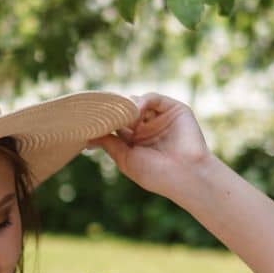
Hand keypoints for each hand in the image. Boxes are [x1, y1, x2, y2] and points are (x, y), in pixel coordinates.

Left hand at [85, 92, 213, 197]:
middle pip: (125, 111)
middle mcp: (147, 128)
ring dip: (127, 107)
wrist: (185, 175)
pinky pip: (153, 97)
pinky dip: (142, 100)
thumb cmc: (155, 173)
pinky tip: (136, 110)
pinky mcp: (174, 109)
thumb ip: (109, 144)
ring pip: (137, 102)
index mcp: (135, 142)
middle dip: (114, 110)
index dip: (105, 121)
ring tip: (124, 118)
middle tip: (102, 111)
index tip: (89, 120)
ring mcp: (160, 117)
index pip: (116, 125)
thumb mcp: (126, 159)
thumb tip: (87, 137)